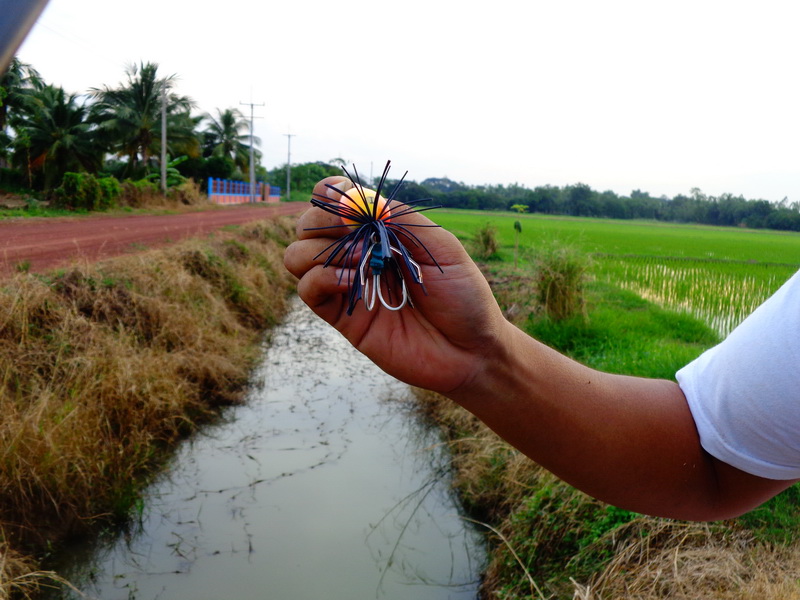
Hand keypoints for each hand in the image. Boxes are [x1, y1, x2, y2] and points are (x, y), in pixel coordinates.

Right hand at [284, 176, 508, 393]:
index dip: (332, 195)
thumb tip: (357, 198)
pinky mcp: (342, 317)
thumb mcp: (439, 244)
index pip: (334, 200)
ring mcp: (346, 286)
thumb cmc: (462, 295)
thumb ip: (399, 217)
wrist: (470, 350)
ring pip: (297, 256)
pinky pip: (308, 289)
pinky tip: (354, 282)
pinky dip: (323, 278)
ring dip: (319, 250)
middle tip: (353, 232)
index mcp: (379, 231)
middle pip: (307, 225)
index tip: (353, 206)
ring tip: (360, 260)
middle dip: (321, 219)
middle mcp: (357, 255)